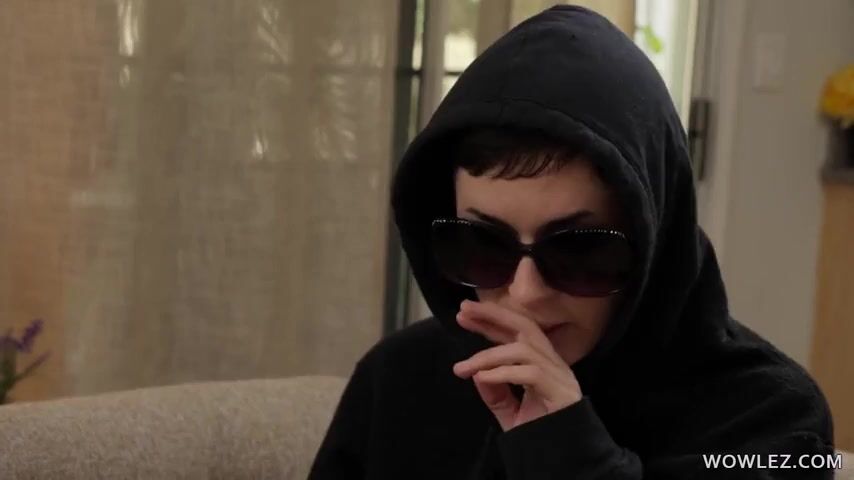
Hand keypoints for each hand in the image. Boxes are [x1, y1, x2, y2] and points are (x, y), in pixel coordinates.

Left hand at [452, 300, 582, 430]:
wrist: (561, 462)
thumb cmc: (538, 437)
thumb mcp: (510, 413)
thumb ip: (495, 394)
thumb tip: (476, 373)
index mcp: (542, 364)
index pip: (517, 333)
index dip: (491, 321)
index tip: (464, 314)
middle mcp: (554, 364)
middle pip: (525, 327)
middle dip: (493, 315)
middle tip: (463, 311)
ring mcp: (561, 376)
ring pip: (524, 349)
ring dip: (489, 355)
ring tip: (465, 367)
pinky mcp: (562, 392)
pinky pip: (530, 373)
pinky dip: (503, 373)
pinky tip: (482, 378)